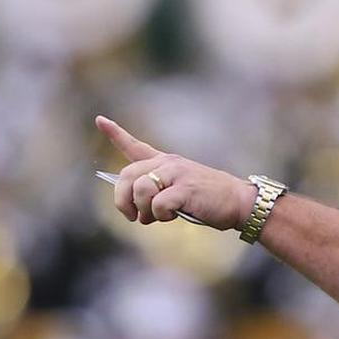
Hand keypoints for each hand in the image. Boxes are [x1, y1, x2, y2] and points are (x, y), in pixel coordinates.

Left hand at [95, 115, 255, 228]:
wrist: (238, 202)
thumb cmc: (208, 200)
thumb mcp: (180, 191)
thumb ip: (157, 194)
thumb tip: (137, 212)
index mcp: (166, 163)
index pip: (136, 146)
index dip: (115, 134)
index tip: (100, 120)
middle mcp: (168, 164)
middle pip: (127, 176)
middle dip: (122, 200)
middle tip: (132, 216)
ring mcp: (176, 174)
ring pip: (140, 190)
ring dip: (143, 211)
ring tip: (155, 218)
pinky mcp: (184, 188)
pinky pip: (158, 204)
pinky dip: (160, 216)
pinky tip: (172, 216)